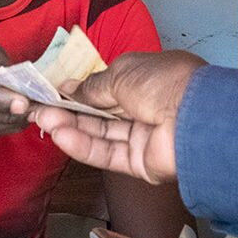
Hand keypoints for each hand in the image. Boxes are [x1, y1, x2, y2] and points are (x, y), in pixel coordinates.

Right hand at [28, 50, 205, 182]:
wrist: (197, 118)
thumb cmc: (163, 82)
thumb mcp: (120, 73)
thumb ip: (92, 86)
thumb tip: (70, 88)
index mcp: (147, 79)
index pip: (107, 87)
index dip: (80, 90)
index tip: (53, 92)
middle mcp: (146, 107)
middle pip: (100, 113)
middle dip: (69, 110)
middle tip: (40, 109)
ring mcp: (143, 137)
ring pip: (101, 134)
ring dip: (71, 127)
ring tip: (43, 121)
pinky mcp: (140, 164)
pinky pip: (108, 154)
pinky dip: (83, 146)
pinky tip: (60, 136)